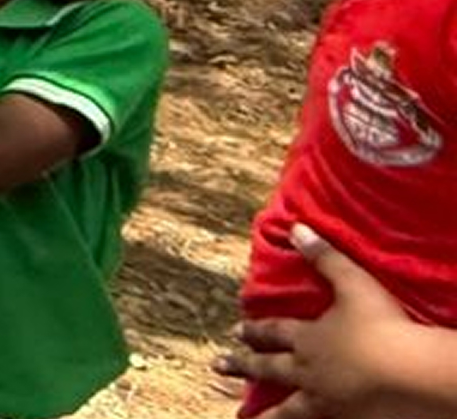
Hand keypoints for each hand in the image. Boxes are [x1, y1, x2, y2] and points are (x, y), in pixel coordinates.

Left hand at [221, 224, 456, 417]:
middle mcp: (308, 371)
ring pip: (285, 410)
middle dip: (243, 365)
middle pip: (269, 369)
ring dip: (263, 415)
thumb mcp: (354, 284)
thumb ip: (325, 257)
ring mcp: (324, 400)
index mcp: (308, 338)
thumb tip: (296, 227)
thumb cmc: (383, 326)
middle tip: (218, 365)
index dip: (256, 331)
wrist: (409, 374)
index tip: (237, 331)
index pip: (275, 332)